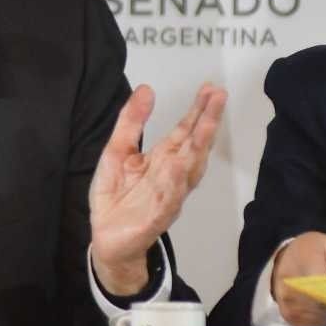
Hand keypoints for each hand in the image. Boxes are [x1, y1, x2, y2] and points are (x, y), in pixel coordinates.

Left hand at [89, 83, 225, 294]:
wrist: (106, 237)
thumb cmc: (116, 195)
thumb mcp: (117, 151)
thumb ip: (131, 122)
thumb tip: (147, 89)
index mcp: (162, 158)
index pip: (184, 131)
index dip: (198, 110)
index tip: (211, 88)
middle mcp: (171, 175)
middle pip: (193, 144)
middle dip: (207, 121)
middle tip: (219, 95)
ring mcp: (168, 194)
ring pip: (189, 168)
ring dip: (199, 146)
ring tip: (208, 122)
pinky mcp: (156, 215)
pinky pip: (169, 197)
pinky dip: (176, 182)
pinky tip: (180, 165)